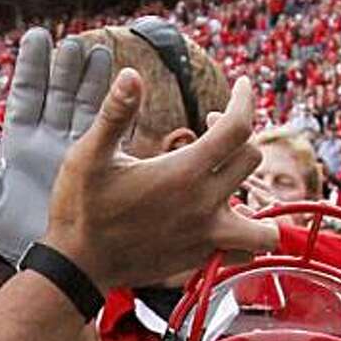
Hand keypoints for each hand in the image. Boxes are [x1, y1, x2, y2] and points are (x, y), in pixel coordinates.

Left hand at [0, 29, 108, 265]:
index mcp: (17, 146)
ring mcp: (72, 156)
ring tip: (100, 53)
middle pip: (58, 96)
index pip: (26, 95)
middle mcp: (46, 146)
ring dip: (92, 82)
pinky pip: (106, 135)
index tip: (39, 37)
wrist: (37, 270)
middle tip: (76, 41)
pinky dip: (115, 112)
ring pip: (83, 110)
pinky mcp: (94, 171)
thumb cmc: (2, 239)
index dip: (33, 65)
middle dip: (66, 67)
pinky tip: (124, 91)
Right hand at [41, 72, 278, 290]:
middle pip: (251, 158)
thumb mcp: (89, 154)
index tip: (240, 85)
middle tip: (209, 126)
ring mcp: (206, 236)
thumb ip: (114, 113)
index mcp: (183, 172)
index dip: (244, 99)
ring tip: (228, 178)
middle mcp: (204, 204)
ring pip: (263, 218)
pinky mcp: (201, 259)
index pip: (238, 126)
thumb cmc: (80, 208)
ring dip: (256, 194)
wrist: (77, 266)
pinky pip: (245, 250)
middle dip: (238, 134)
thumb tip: (131, 74)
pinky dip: (245, 236)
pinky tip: (222, 218)